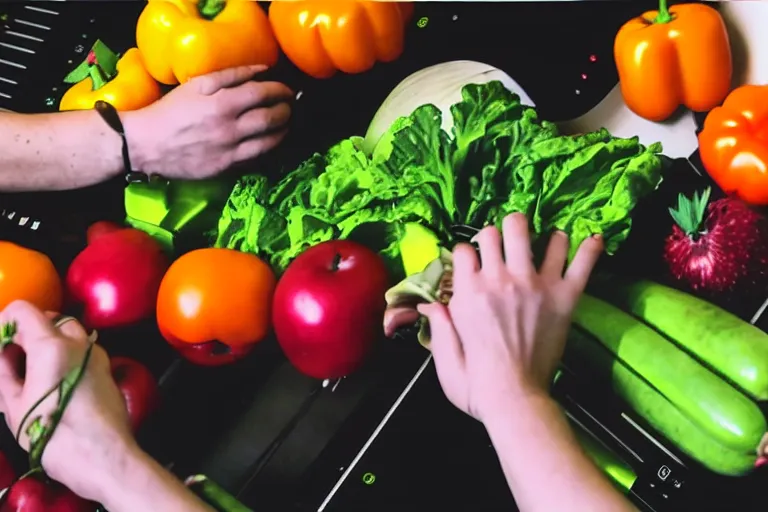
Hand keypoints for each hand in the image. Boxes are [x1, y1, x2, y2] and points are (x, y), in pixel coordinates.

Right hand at [0, 301, 134, 503]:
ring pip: (69, 333)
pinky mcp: (107, 368)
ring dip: (48, 342)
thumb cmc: (53, 435)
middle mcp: (79, 342)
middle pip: (49, 318)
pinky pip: (82, 349)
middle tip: (10, 359)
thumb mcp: (14, 405)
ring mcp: (97, 354)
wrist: (103, 457)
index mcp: (52, 345)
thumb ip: (4, 371)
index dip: (4, 323)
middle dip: (27, 332)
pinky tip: (54, 381)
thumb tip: (3, 352)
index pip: (24, 310)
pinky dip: (66, 354)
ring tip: (30, 372)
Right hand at [124, 65, 292, 178]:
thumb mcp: (198, 84)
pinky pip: (258, 157)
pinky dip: (270, 147)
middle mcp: (231, 128)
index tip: (287, 89)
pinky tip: (271, 140)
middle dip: (287, 110)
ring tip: (286, 123)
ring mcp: (231, 150)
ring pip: (271, 141)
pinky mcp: (227, 168)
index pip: (265, 93)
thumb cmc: (172, 109)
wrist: (147, 144)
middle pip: (273, 118)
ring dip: (284, 130)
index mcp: (223, 103)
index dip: (281, 90)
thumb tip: (263, 69)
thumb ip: (232, 75)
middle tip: (290, 106)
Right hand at [418, 213, 602, 422]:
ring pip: (532, 234)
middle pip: (496, 231)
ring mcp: (535, 285)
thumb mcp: (444, 355)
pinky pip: (580, 264)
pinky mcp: (564, 298)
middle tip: (503, 248)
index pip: (465, 249)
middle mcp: (501, 280)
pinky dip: (588, 249)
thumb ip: (438, 324)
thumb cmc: (475, 384)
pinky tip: (593, 239)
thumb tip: (429, 303)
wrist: (515, 399)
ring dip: (533, 234)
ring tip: (539, 242)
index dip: (467, 254)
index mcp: (469, 292)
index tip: (473, 264)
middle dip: (496, 235)